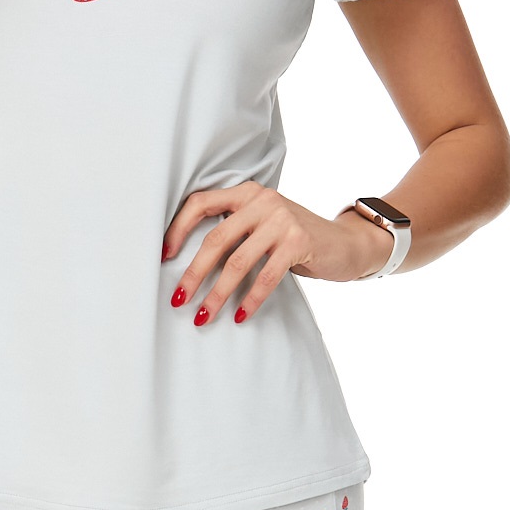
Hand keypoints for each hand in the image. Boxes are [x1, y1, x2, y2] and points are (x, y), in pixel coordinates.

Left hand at [160, 182, 393, 323]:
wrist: (346, 244)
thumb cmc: (296, 240)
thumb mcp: (263, 225)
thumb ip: (236, 231)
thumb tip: (190, 264)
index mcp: (247, 194)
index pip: (200, 203)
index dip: (178, 229)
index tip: (164, 256)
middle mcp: (262, 201)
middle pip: (215, 238)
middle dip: (193, 273)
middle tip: (178, 300)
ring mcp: (282, 219)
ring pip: (237, 261)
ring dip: (217, 293)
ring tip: (204, 316)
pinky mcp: (299, 241)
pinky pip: (266, 276)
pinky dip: (250, 299)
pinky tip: (240, 315)